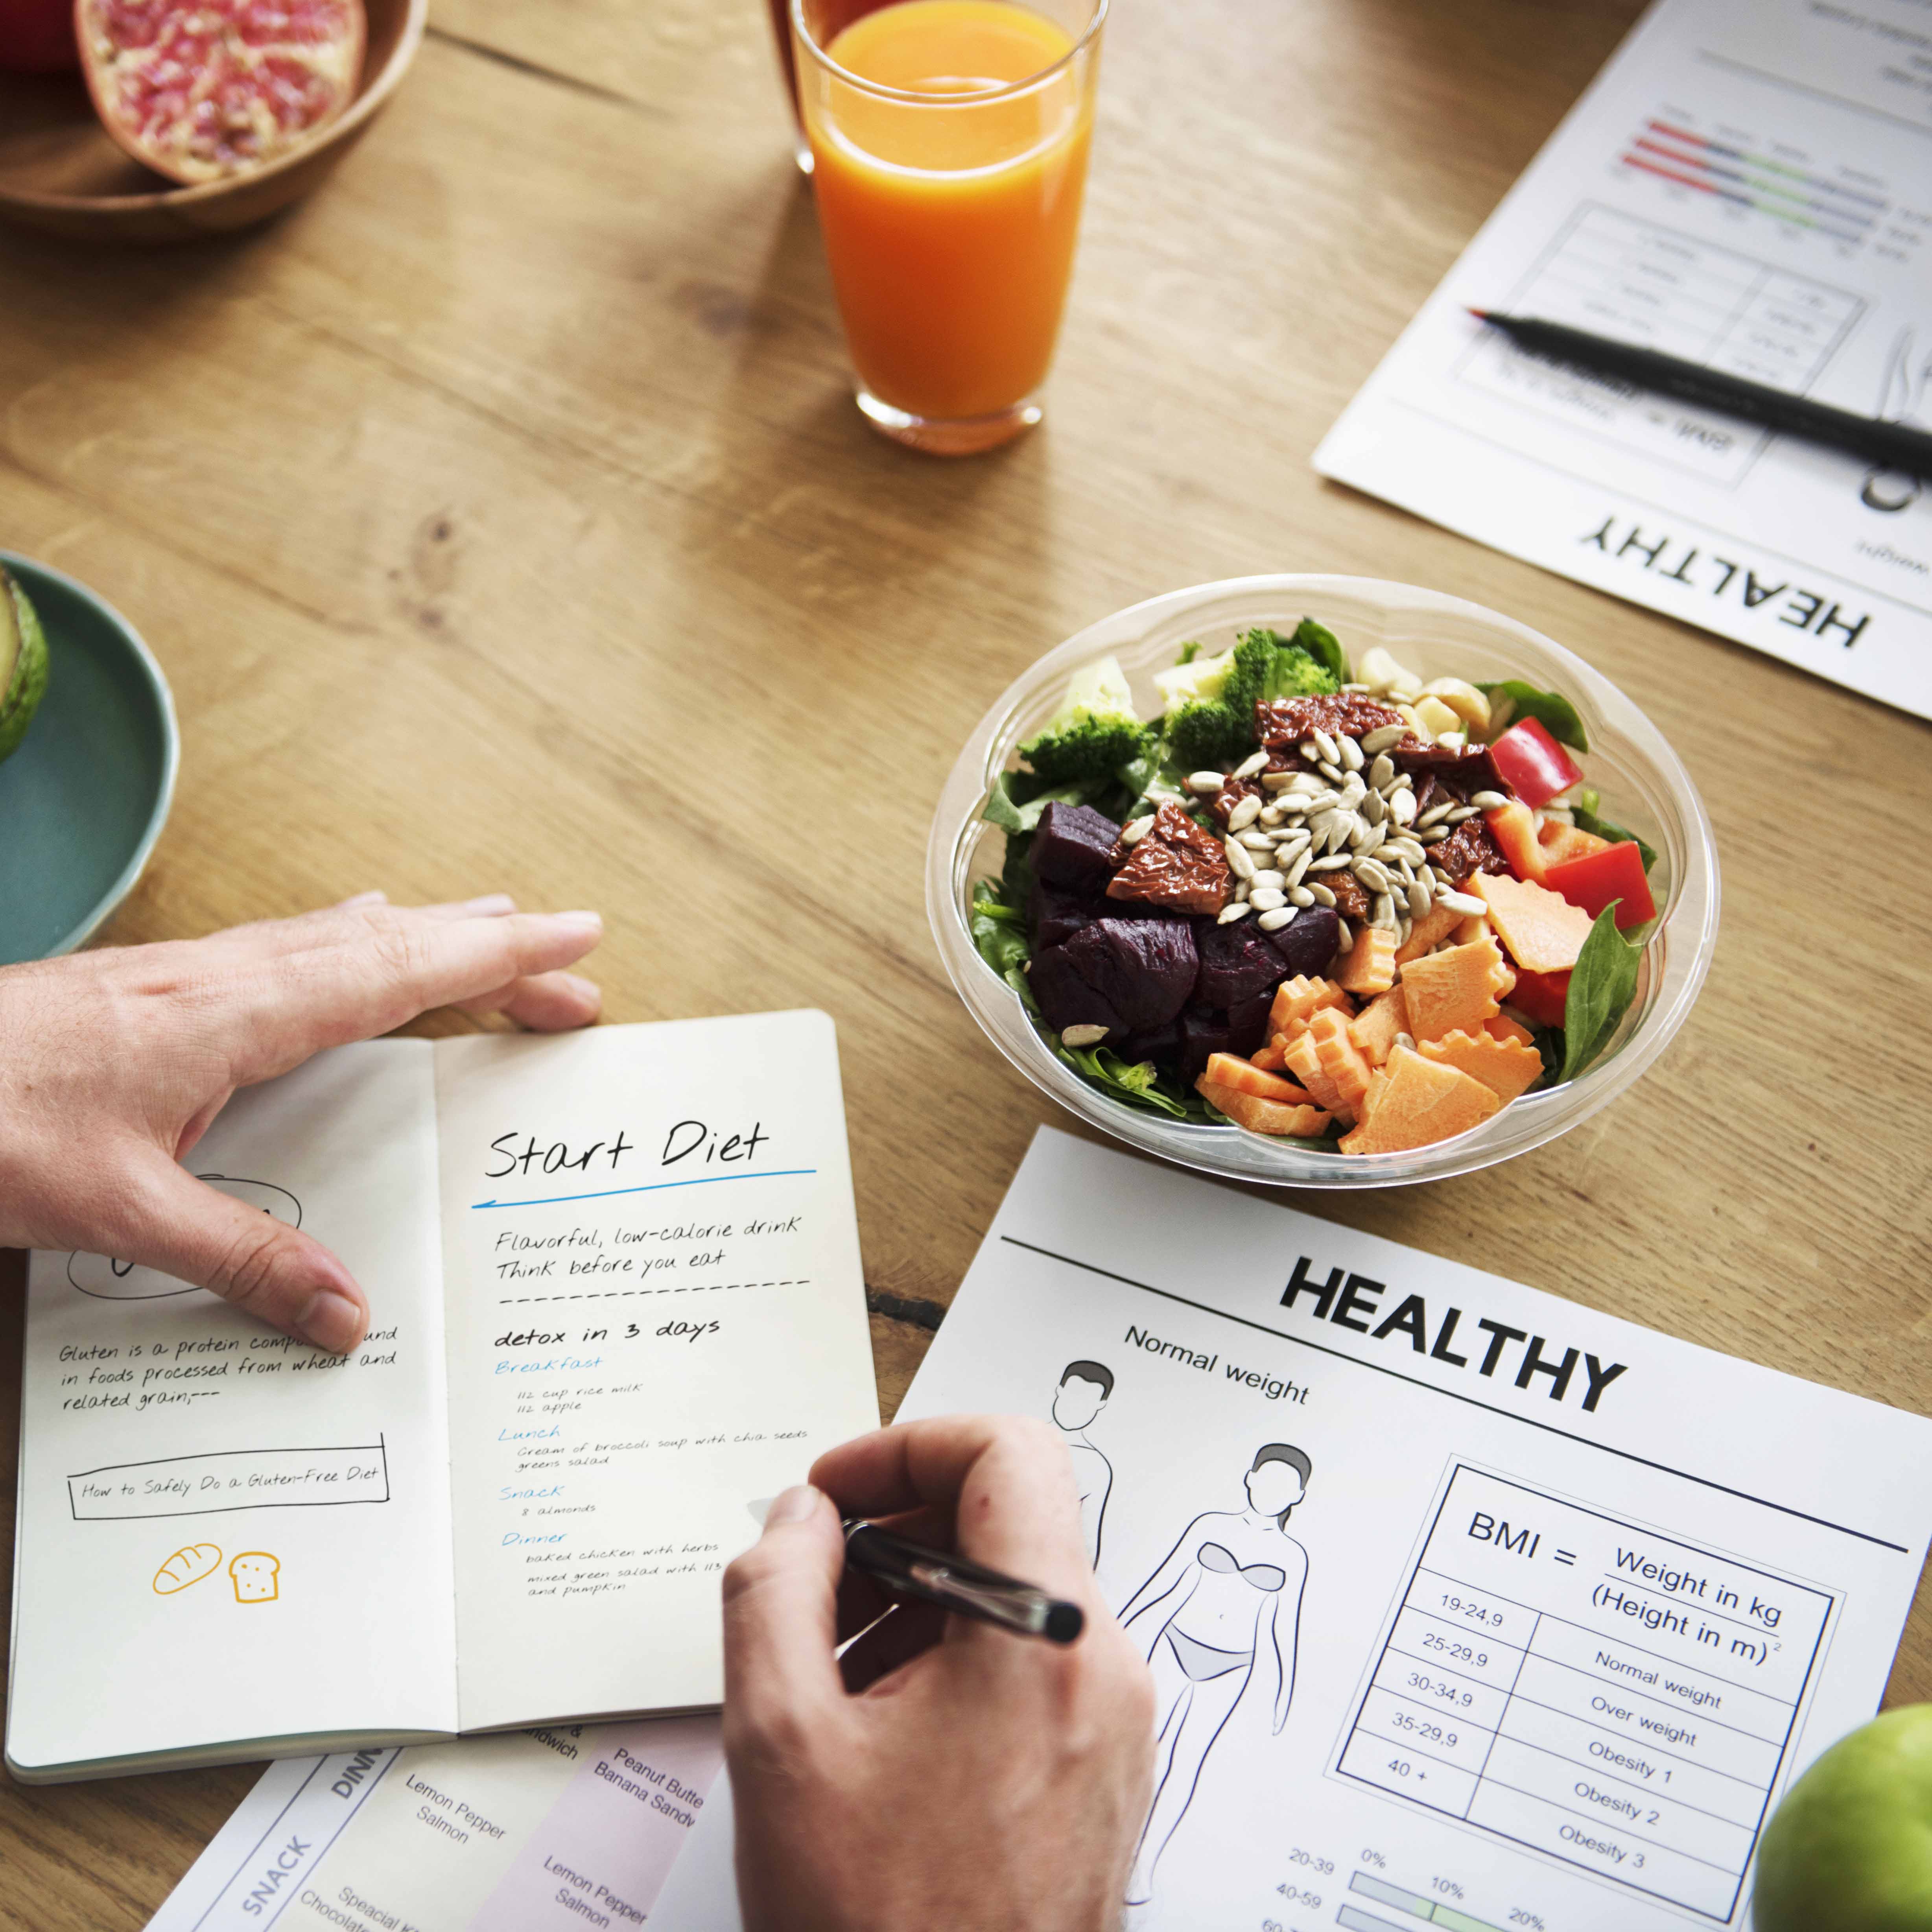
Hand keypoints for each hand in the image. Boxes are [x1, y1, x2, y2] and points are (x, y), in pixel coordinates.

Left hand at [0, 893, 602, 1353]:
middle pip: (389, 941)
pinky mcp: (160, 983)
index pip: (397, 972)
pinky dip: (355, 937)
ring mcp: (189, 971)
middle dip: (490, 950)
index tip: (575, 942)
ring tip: (492, 931)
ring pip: (340, 932)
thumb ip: (242, 1261)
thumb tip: (346, 1316)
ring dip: (427, 933)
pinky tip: (353, 935)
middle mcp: (223, 975)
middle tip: (573, 965)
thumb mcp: (116, 1212)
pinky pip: (291, 942)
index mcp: (233, 1014)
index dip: (496, 960)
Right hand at [722, 1416, 1155, 1931]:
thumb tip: (799, 1516)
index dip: (906, 1444)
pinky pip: (1033, 1665)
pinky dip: (953, 1660)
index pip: (1008, 1450)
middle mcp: (1104, 1668)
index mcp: (1045, 1638)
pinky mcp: (1106, 1772)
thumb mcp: (781, 1739)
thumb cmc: (879, 1926)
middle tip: (808, 1587)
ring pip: (1015, 1596)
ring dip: (915, 1601)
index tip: (832, 1494)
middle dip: (894, 1531)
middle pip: (1009, 1519)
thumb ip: (773, 1592)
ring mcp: (1116, 1725)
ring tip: (829, 1672)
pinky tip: (877, 1727)